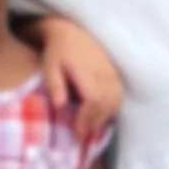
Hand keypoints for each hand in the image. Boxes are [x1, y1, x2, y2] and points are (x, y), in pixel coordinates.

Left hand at [38, 17, 122, 137]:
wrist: (71, 33)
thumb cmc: (57, 52)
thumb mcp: (49, 66)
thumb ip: (54, 85)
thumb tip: (59, 106)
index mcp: (87, 71)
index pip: (93, 100)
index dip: (87, 119)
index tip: (77, 133)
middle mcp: (103, 73)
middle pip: (106, 104)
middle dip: (94, 122)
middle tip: (81, 135)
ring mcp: (112, 73)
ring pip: (115, 101)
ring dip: (104, 117)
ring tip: (90, 127)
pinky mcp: (115, 74)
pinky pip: (119, 96)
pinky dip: (111, 109)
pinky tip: (99, 115)